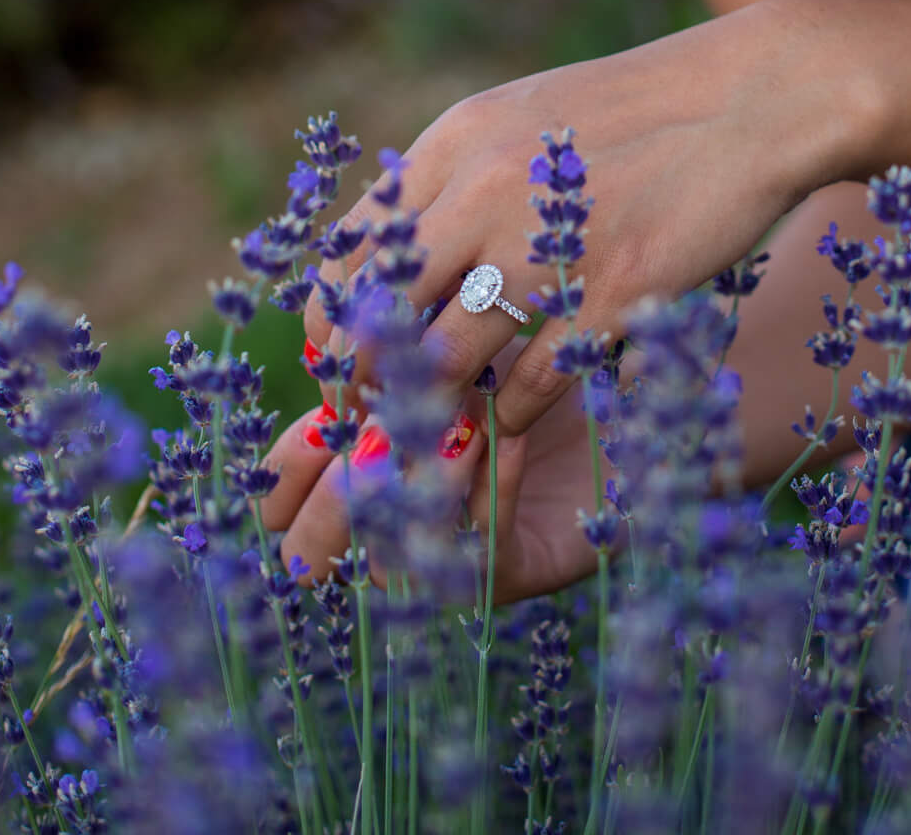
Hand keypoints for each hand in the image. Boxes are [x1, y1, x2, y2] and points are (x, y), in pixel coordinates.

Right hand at [261, 340, 607, 602]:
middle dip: (330, 504)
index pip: (302, 478)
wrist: (619, 400)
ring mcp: (456, 552)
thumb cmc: (525, 358)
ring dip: (416, 485)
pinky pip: (485, 546)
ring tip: (447, 430)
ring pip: (399, 560)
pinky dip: (489, 488)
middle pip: (331, 540)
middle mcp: (403, 517)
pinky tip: (503, 437)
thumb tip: (329, 349)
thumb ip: (394, 352)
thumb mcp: (452, 342)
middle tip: (354, 452)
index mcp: (373, 458)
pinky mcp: (518, 566)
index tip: (312, 416)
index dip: (291, 462)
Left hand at [304, 0, 858, 447]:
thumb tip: (392, 257)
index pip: (351, 254)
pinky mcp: (609, 296)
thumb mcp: (524, 118)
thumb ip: (456, 180)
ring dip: (434, 411)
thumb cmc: (639, 111)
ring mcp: (544, 248)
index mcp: (454, 145)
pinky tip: (517, 419)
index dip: (333, 325)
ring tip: (439, 434)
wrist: (753, 97)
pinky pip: (526, 388)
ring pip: (443, 362)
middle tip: (373, 420)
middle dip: (364, 382)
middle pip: (380, 316)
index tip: (341, 364)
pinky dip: (511, 418)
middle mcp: (482, 194)